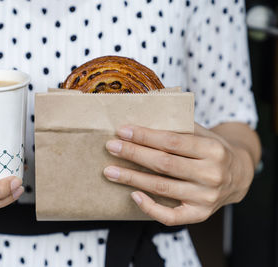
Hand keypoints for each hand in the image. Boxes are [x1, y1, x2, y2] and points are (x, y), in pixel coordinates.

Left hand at [103, 123, 254, 225]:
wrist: (239, 176)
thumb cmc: (212, 150)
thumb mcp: (202, 133)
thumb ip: (178, 127)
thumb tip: (141, 118)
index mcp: (213, 149)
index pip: (172, 141)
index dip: (145, 136)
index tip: (123, 131)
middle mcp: (212, 175)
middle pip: (164, 164)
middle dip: (133, 154)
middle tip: (111, 147)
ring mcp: (206, 198)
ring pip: (161, 188)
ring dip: (132, 178)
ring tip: (110, 171)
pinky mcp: (199, 215)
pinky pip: (170, 217)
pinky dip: (150, 208)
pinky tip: (133, 195)